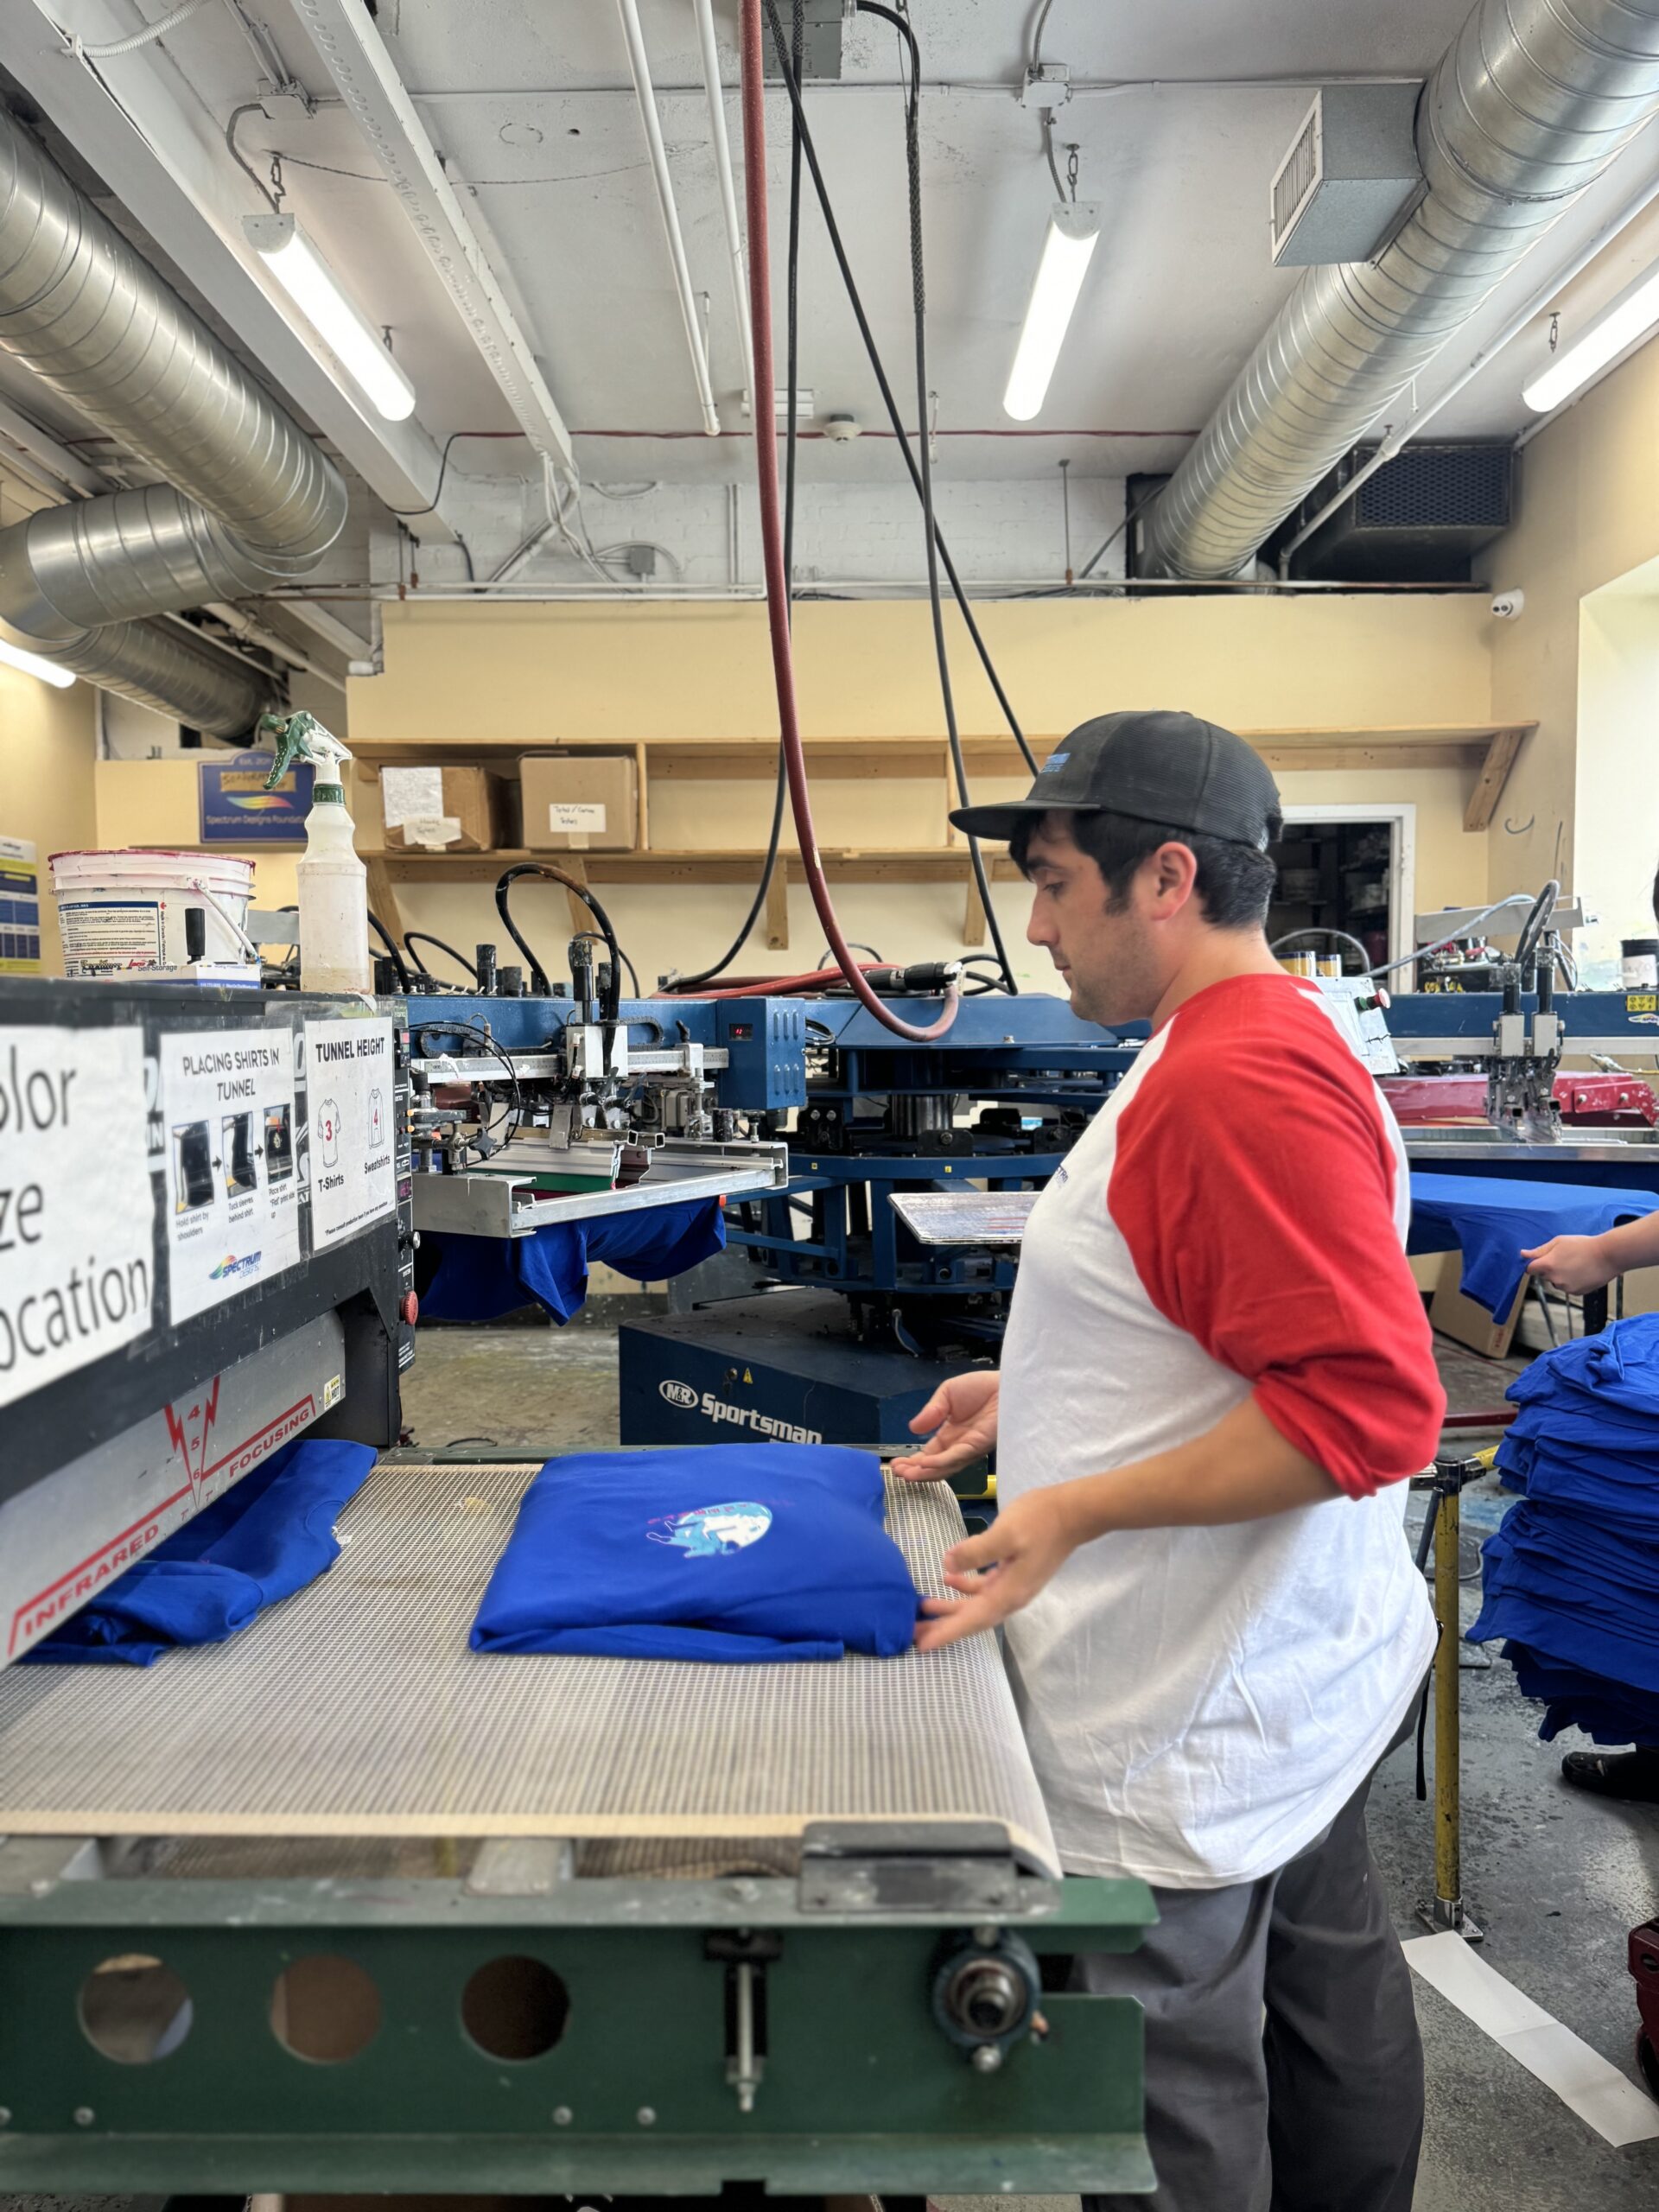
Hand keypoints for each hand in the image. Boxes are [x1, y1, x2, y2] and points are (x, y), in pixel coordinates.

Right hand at [891, 1368, 999, 1481]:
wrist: (1005, 1383)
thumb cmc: (980, 1387)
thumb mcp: (947, 1393)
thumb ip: (932, 1412)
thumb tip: (913, 1428)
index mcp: (950, 1434)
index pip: (929, 1454)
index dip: (912, 1461)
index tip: (895, 1464)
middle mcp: (958, 1446)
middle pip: (934, 1466)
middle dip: (915, 1471)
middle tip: (896, 1473)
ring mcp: (968, 1448)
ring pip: (944, 1467)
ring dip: (924, 1472)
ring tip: (906, 1474)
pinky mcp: (978, 1446)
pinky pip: (956, 1457)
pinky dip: (940, 1462)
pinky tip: (925, 1463)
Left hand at [913, 1486, 1082, 1650]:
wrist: (1072, 1513)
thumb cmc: (1039, 1521)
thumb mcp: (1005, 1533)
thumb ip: (975, 1551)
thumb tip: (946, 1565)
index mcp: (1008, 1593)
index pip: (971, 1619)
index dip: (946, 1632)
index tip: (921, 1645)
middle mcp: (1011, 1597)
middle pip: (972, 1618)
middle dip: (943, 1625)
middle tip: (913, 1631)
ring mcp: (1015, 1586)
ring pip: (977, 1605)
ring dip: (951, 1607)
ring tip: (925, 1607)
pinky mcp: (1015, 1573)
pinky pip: (985, 1590)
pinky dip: (965, 1589)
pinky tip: (949, 1579)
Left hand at [1523, 1235, 1617, 1295]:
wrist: (1607, 1255)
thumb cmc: (1583, 1245)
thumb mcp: (1559, 1242)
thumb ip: (1539, 1250)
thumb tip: (1523, 1254)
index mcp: (1548, 1265)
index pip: (1530, 1269)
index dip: (1534, 1264)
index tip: (1541, 1260)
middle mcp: (1555, 1279)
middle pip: (1544, 1275)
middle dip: (1549, 1268)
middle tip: (1565, 1258)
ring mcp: (1566, 1287)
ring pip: (1557, 1282)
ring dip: (1561, 1275)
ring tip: (1576, 1264)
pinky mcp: (1576, 1293)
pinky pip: (1568, 1287)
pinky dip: (1572, 1281)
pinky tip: (1582, 1272)